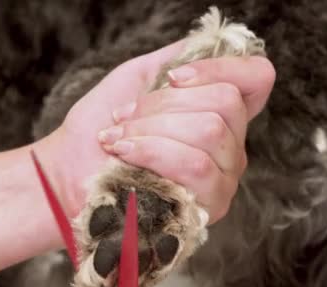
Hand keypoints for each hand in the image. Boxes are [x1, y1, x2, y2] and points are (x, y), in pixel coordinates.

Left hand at [35, 40, 274, 223]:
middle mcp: (231, 146)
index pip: (257, 78)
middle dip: (165, 103)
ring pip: (210, 130)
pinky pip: (196, 165)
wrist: (69, 172)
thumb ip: (176, 58)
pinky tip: (125, 155)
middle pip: (226, 102)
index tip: (173, 77)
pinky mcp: (210, 205)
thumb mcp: (138, 79)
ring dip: (152, 129)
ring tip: (118, 139)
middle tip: (127, 117)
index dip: (221, 68)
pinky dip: (152, 152)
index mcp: (220, 114)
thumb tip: (208, 41)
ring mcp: (225, 177)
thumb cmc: (101, 127)